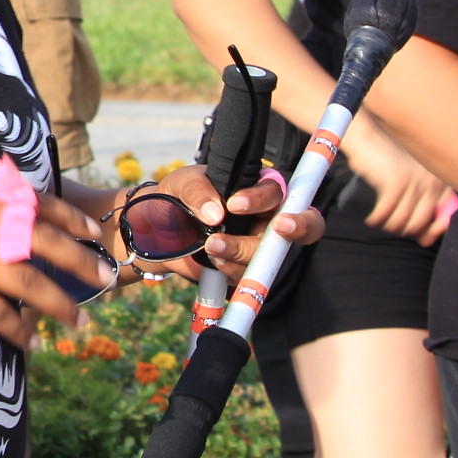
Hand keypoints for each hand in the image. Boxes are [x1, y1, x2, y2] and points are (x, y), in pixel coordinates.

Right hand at [0, 188, 114, 350]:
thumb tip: (15, 226)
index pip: (37, 205)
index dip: (70, 218)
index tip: (91, 231)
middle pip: (46, 244)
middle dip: (81, 263)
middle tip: (104, 278)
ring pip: (30, 284)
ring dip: (60, 306)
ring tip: (79, 322)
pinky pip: (0, 314)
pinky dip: (20, 331)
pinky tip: (32, 344)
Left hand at [146, 163, 321, 277]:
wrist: (158, 230)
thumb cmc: (178, 197)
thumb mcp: (183, 183)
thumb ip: (197, 190)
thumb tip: (216, 213)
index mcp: (258, 190)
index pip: (276, 192)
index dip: (264, 199)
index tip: (235, 204)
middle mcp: (266, 218)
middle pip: (299, 226)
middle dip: (298, 227)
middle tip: (280, 228)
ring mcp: (258, 246)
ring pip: (269, 254)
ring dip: (242, 251)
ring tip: (211, 245)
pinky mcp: (244, 268)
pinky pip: (249, 275)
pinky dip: (230, 269)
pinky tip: (212, 260)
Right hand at [342, 120, 453, 245]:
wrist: (367, 139)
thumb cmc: (386, 162)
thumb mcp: (409, 183)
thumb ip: (421, 208)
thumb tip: (425, 240)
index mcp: (439, 180)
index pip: (447, 214)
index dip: (435, 230)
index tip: (423, 239)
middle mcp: (431, 181)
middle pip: (423, 221)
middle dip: (406, 230)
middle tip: (392, 227)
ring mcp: (415, 182)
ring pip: (404, 221)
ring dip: (390, 225)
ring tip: (381, 221)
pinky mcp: (396, 183)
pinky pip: (387, 213)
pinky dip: (378, 219)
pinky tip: (372, 218)